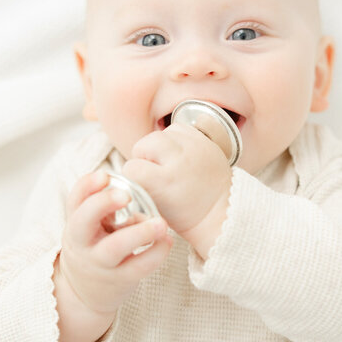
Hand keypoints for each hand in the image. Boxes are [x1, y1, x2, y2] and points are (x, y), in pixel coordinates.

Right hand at [58, 170, 172, 319]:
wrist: (85, 291)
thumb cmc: (95, 246)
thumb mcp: (92, 226)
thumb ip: (108, 209)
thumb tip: (136, 198)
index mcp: (76, 223)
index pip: (75, 200)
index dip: (87, 186)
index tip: (105, 175)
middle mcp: (83, 243)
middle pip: (83, 221)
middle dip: (103, 204)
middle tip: (127, 195)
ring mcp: (100, 263)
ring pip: (114, 247)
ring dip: (139, 233)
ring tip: (161, 223)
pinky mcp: (120, 280)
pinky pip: (138, 267)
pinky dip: (156, 253)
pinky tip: (167, 241)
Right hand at [122, 123, 231, 257]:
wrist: (220, 211)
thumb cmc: (183, 214)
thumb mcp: (154, 208)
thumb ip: (137, 187)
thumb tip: (122, 172)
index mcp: (166, 182)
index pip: (131, 167)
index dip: (132, 176)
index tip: (140, 184)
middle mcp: (180, 160)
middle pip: (144, 144)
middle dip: (143, 156)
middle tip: (153, 171)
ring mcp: (194, 147)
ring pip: (160, 134)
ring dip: (159, 146)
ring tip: (166, 161)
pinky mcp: (205, 140)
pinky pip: (178, 128)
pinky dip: (174, 139)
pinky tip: (177, 153)